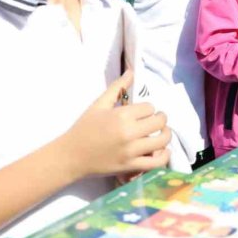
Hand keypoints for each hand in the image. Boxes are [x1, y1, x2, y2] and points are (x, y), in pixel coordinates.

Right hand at [57, 70, 171, 178]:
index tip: (141, 113)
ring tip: (161, 133)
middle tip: (155, 120)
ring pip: (162, 140)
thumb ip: (117, 87)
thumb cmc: (84, 128)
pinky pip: (156, 162)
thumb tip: (132, 71)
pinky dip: (164, 156)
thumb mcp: (99, 104)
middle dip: (160, 119)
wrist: (71, 155)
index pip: (149, 107)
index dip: (147, 109)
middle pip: (159, 122)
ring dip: (165, 135)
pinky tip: (161, 150)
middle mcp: (129, 133)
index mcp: (121, 115)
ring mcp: (131, 151)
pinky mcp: (131, 166)